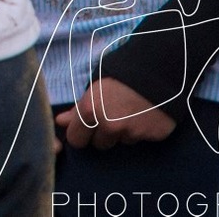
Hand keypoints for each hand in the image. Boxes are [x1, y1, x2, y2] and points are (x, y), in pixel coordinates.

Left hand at [56, 78, 175, 148]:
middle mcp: (109, 125)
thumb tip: (60, 122)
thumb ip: (77, 109)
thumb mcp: (95, 89)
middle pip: (99, 144)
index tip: (85, 129)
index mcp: (90, 111)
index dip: (80, 135)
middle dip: (102, 135)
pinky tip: (144, 116)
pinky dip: (140, 131)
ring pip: (121, 142)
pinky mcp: (150, 137)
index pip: (76, 139)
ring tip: (130, 113)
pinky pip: (139, 140)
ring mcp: (131, 133)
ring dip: (123, 133)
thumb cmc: (120, 78)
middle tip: (111, 119)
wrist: (157, 73)